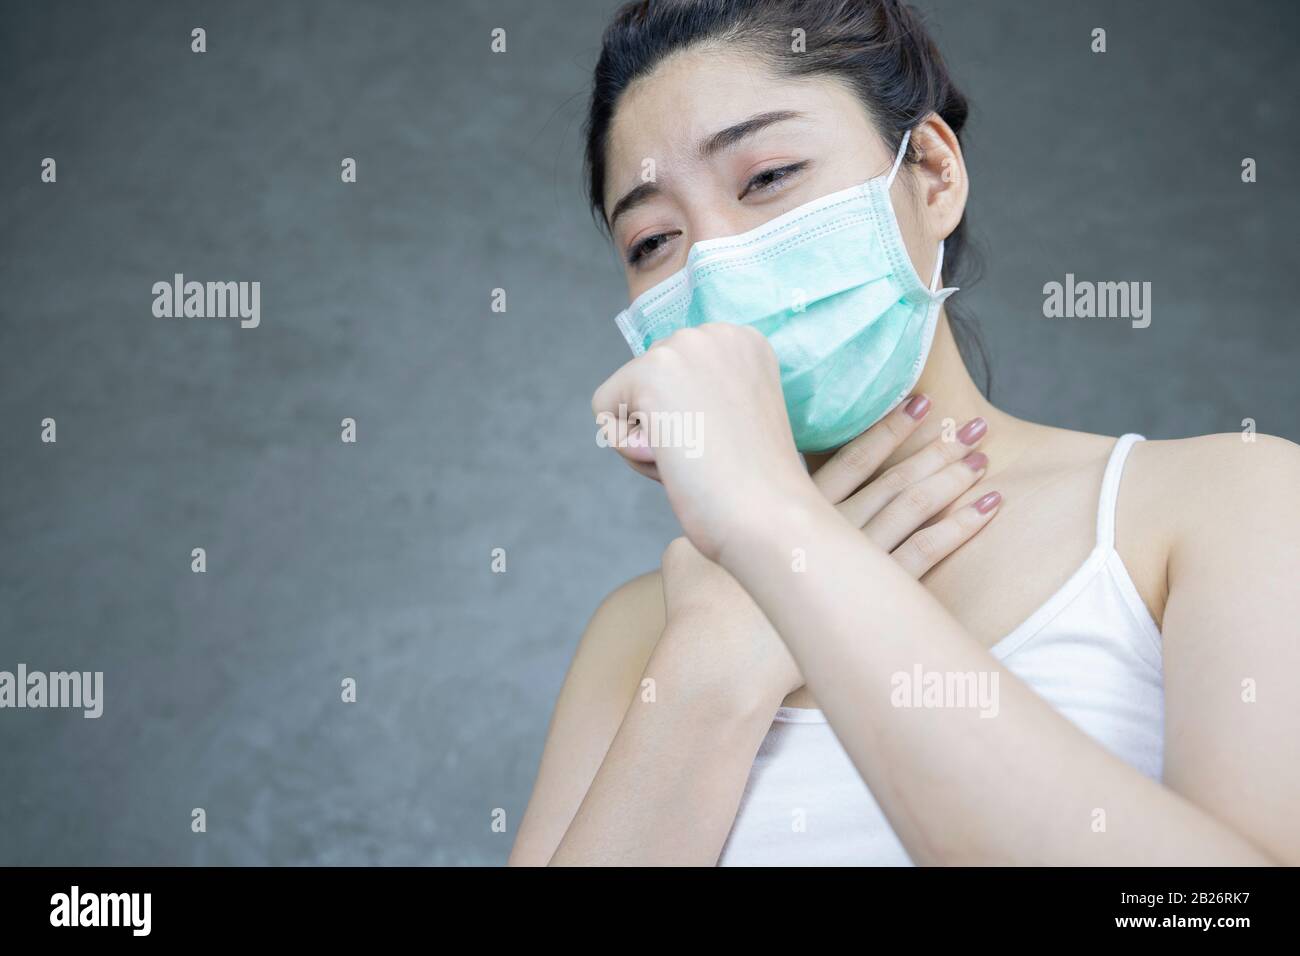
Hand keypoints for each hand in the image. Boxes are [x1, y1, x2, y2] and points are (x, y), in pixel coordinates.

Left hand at [592, 324, 810, 560]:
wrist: (770, 515)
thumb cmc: (756, 488)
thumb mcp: (735, 419)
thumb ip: (700, 397)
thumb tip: (651, 400)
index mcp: (743, 342)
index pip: (675, 373)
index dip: (688, 421)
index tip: (726, 444)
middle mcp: (715, 332)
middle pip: (646, 380)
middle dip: (665, 426)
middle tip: (710, 456)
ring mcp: (683, 347)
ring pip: (623, 395)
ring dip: (646, 440)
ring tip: (693, 458)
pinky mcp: (650, 372)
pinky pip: (603, 410)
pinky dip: (624, 448)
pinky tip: (668, 458)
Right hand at [654, 391, 1001, 701]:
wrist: (721, 662)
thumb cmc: (703, 612)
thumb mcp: (689, 553)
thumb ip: (702, 527)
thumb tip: (700, 516)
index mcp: (788, 509)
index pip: (849, 459)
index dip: (884, 430)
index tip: (917, 403)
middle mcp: (829, 528)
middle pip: (891, 478)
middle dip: (932, 448)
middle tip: (968, 423)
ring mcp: (853, 562)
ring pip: (913, 509)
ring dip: (951, 479)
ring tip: (982, 456)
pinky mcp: (868, 599)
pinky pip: (926, 555)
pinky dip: (959, 529)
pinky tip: (988, 508)